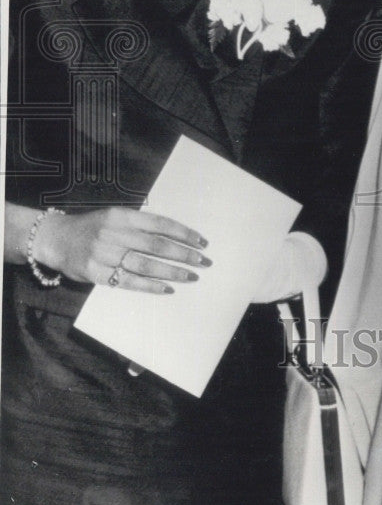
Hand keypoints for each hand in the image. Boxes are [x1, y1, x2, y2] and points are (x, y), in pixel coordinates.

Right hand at [36, 206, 210, 293]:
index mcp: (121, 216)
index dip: (183, 233)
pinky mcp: (96, 273)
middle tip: (203, 262)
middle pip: (156, 245)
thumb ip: (139, 224)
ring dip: (172, 272)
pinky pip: (128, 281)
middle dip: (184, 254)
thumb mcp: (113, 216)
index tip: (202, 242)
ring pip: (145, 264)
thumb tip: (174, 236)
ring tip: (191, 277)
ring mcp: (104, 254)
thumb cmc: (91, 227)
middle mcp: (114, 233)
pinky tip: (167, 288)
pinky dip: (150, 286)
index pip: (160, 224)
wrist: (54, 238)